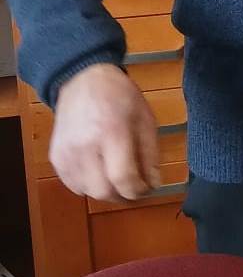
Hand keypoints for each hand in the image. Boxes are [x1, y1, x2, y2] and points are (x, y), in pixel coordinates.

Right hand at [50, 63, 160, 200]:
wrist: (82, 80)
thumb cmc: (119, 97)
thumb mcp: (145, 120)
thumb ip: (150, 155)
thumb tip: (154, 184)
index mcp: (111, 133)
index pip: (123, 178)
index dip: (138, 191)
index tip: (147, 188)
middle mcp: (84, 146)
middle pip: (103, 191)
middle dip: (123, 195)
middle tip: (134, 187)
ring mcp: (66, 153)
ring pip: (88, 192)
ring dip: (106, 192)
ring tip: (117, 178)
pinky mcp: (55, 157)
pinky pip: (73, 185)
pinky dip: (89, 186)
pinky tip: (99, 173)